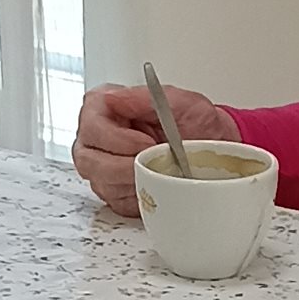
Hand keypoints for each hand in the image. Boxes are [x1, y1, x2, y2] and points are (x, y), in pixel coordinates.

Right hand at [73, 81, 241, 216]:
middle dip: (123, 166)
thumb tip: (114, 97)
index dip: (116, 138)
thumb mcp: (179, 101)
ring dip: (133, 181)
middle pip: (88, 160)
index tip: (146, 142)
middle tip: (152, 161)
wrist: (210, 147)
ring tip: (158, 170)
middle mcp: (96, 139)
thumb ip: (144, 97)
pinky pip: (117, 202)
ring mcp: (101, 167)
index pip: (92, 126)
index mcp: (103, 109)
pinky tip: (155, 184)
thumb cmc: (194, 122)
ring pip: (102, 183)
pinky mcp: (114, 192)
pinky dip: (140, 196)